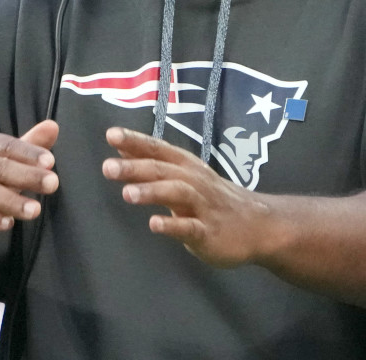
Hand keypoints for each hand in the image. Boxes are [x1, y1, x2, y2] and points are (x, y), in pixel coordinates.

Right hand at [0, 120, 58, 252]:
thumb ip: (27, 146)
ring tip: (36, 210)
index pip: (5, 145)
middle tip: (52, 184)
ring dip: (12, 201)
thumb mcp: (2, 161)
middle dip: (27, 175)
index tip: (50, 162)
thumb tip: (53, 126)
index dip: (28, 152)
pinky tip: (9, 224)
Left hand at [101, 127, 274, 267]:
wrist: (258, 225)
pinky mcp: (209, 232)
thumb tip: (121, 148)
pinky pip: (190, 227)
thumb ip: (153, 164)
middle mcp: (194, 181)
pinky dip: (172, 225)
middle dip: (135, 168)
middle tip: (107, 167)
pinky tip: (154, 224)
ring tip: (127, 194)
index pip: (158, 149)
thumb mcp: (185, 176)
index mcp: (186, 167)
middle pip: (163, 170)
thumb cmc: (214, 199)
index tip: (111, 134)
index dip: (135, 141)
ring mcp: (203, 206)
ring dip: (152, 192)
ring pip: (177, 193)